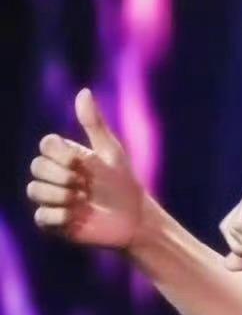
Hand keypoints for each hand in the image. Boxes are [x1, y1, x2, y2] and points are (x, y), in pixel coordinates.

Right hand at [27, 89, 146, 249]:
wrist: (134, 219)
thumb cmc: (123, 184)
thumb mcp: (111, 152)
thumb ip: (94, 124)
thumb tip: (83, 91)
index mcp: (67, 156)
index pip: (46, 145)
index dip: (61, 154)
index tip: (82, 164)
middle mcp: (55, 176)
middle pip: (36, 167)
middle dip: (63, 176)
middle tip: (86, 186)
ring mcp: (52, 199)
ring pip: (34, 190)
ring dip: (60, 195)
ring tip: (83, 201)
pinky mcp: (54, 222)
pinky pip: (41, 216)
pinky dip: (60, 215)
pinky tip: (78, 217)